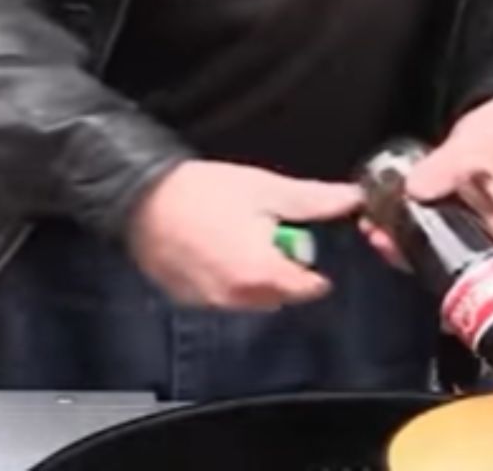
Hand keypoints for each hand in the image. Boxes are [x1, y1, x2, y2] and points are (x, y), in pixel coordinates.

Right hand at [129, 161, 361, 310]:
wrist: (142, 197)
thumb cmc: (203, 192)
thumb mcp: (267, 189)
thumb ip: (314, 200)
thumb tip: (351, 199)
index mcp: (263, 274)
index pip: (309, 288)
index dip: (311, 263)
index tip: (300, 241)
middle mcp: (237, 298)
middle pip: (280, 294)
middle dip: (282, 268)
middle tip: (265, 230)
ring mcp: (210, 302)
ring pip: (251, 297)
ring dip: (254, 274)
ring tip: (236, 234)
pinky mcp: (188, 298)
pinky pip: (222, 296)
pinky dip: (226, 278)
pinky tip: (213, 246)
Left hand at [362, 96, 492, 267]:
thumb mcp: (480, 146)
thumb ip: (448, 166)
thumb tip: (415, 188)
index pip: (488, 283)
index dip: (455, 289)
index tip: (416, 268)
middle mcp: (490, 243)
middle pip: (451, 271)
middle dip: (411, 260)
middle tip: (383, 242)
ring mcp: (470, 232)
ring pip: (433, 252)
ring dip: (401, 244)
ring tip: (374, 229)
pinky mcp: (452, 219)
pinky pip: (425, 231)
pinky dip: (403, 227)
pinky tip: (381, 216)